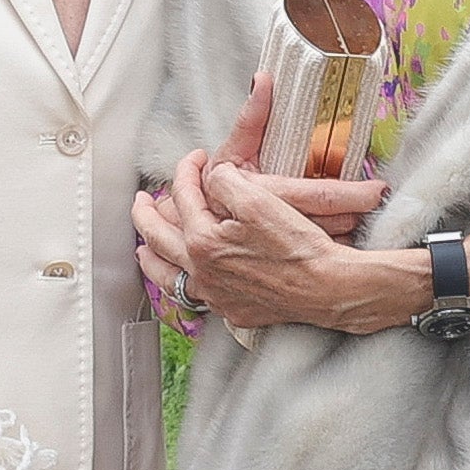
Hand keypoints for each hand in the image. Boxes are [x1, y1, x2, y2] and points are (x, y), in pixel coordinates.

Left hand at [139, 152, 409, 337]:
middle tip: (141, 200)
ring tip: (144, 249)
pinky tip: (186, 280)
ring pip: (168, 277)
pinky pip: (196, 298)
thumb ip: (224, 182)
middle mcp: (202, 273)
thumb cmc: (298, 245)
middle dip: (146, 215)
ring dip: (152, 258)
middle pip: (159, 239)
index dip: (187, 171)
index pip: (184, 197)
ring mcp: (216, 296)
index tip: (195, 157)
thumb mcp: (258, 198)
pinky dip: (182, 284)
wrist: (328, 287)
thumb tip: (213, 178)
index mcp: (202, 242)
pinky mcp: (235, 312)